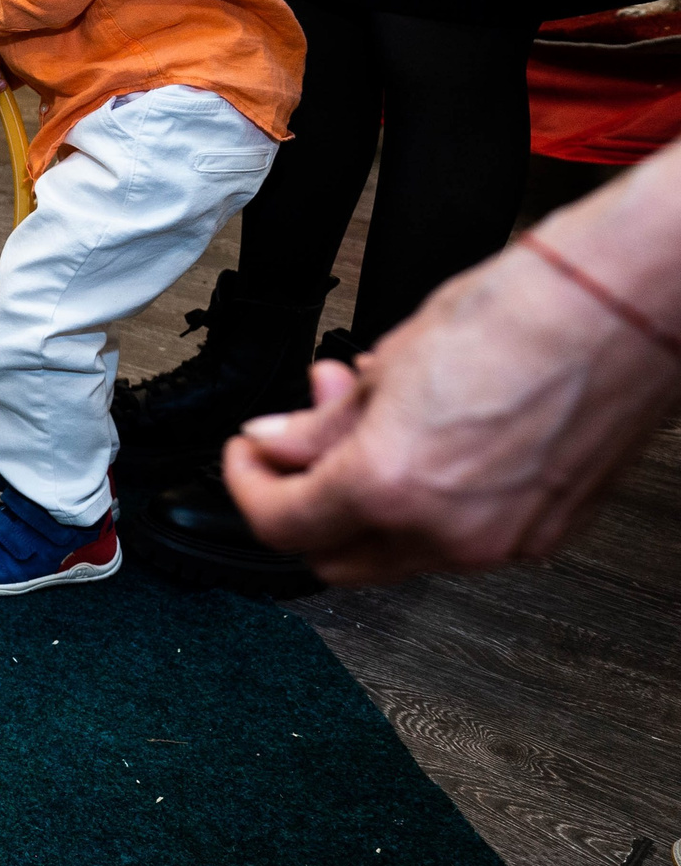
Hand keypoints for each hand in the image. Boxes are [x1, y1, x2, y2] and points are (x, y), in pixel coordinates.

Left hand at [223, 243, 680, 584]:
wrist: (619, 308)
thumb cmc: (520, 315)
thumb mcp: (388, 364)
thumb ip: (320, 423)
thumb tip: (277, 443)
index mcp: (390, 486)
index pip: (281, 524)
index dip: (246, 486)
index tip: (246, 456)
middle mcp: (446, 532)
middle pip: (333, 557)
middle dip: (302, 504)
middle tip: (295, 445)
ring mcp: (500, 542)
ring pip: (395, 554)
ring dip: (363, 502)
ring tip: (366, 422)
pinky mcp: (542, 534)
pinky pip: (456, 539)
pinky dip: (424, 505)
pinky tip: (424, 441)